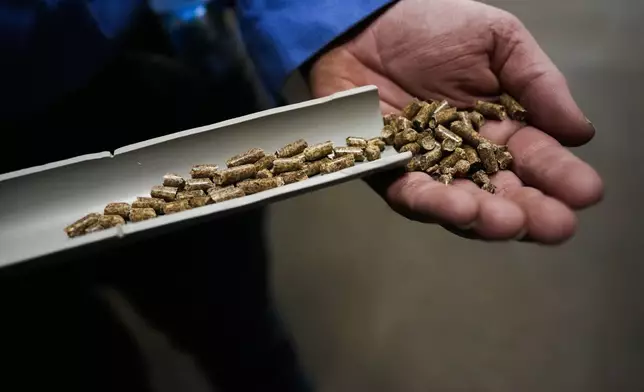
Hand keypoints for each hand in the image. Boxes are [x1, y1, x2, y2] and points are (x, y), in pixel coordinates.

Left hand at [307, 0, 602, 243]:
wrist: (365, 22)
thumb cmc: (431, 27)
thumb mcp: (497, 42)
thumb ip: (537, 83)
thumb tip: (581, 132)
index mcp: (499, 127)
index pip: (535, 158)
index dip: (560, 177)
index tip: (586, 193)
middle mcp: (466, 156)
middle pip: (501, 192)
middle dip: (531, 212)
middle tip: (556, 225)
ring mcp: (427, 168)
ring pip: (460, 203)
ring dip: (485, 217)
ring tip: (510, 223)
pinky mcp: (388, 172)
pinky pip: (411, 194)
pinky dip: (435, 203)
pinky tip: (462, 209)